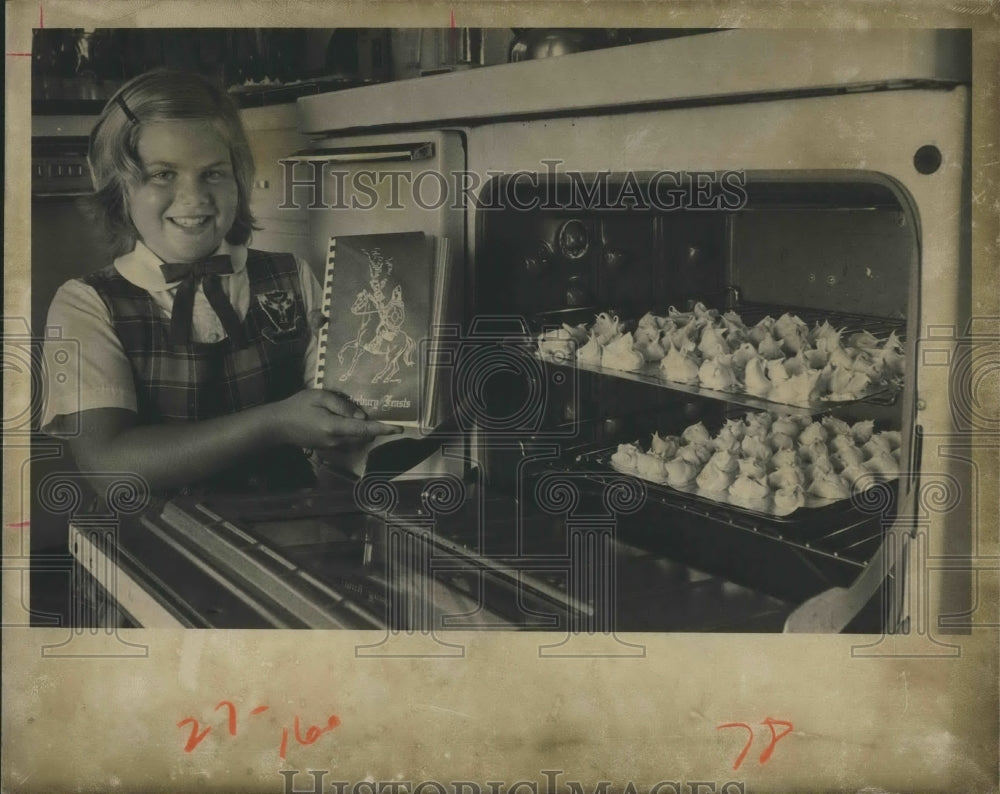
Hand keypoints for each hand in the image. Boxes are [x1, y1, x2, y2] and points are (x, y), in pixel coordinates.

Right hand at [268, 389, 401, 448]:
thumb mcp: (320, 397)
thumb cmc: (298, 406)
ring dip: (362, 429)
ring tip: (355, 414)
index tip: (400, 428)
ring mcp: (332, 447)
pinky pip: (347, 440)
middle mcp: (336, 441)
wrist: (277, 426)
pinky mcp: (327, 448)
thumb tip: (361, 416)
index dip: (384, 428)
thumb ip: (342, 406)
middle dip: (374, 426)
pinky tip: (343, 420)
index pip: (365, 429)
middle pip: (364, 435)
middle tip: (377, 412)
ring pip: (356, 438)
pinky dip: (352, 432)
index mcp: (335, 427)